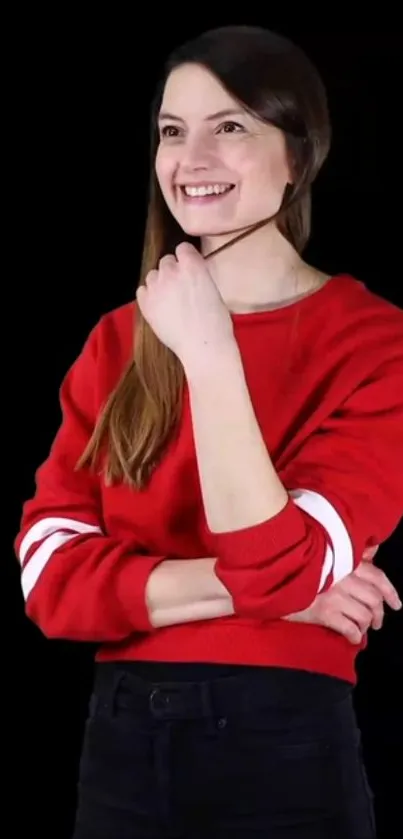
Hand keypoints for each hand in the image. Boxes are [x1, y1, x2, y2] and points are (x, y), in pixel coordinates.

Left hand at [136, 242, 234, 367]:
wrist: (203, 346)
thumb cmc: (216, 322)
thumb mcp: (214, 289)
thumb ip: (198, 275)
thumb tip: (190, 273)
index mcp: (193, 265)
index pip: (183, 248)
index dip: (186, 258)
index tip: (189, 267)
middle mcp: (172, 272)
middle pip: (166, 260)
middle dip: (172, 271)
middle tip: (180, 288)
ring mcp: (156, 287)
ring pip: (152, 275)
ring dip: (160, 282)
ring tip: (169, 299)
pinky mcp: (145, 304)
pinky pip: (142, 290)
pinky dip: (149, 296)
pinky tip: (159, 306)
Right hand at [284, 549, 401, 643]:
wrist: (273, 579)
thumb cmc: (299, 567)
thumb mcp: (325, 555)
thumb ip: (351, 553)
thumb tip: (373, 551)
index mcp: (345, 561)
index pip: (377, 576)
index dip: (390, 592)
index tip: (396, 604)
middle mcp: (343, 577)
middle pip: (374, 599)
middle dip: (378, 614)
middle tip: (376, 623)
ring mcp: (334, 595)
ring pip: (364, 616)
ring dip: (365, 626)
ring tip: (361, 629)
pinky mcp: (324, 612)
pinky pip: (350, 629)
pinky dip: (355, 636)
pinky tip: (352, 638)